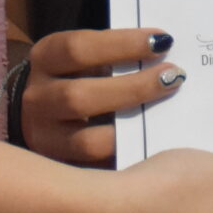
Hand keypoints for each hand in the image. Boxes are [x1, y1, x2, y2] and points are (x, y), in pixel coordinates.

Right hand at [22, 27, 182, 165]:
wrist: (43, 110)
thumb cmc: (80, 74)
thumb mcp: (87, 56)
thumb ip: (116, 54)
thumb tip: (165, 50)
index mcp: (45, 58)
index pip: (77, 48)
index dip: (122, 43)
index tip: (163, 41)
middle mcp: (38, 99)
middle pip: (80, 97)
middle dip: (133, 88)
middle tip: (174, 77)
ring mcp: (45, 139)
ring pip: (88, 142)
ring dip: (133, 128)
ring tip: (169, 114)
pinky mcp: (63, 170)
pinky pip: (100, 172)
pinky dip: (129, 159)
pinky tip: (159, 148)